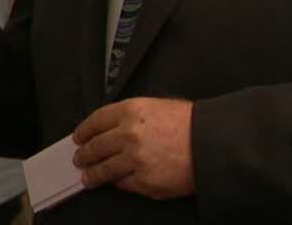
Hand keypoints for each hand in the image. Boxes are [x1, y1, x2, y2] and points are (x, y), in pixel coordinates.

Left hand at [72, 98, 194, 199]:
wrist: (212, 144)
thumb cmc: (190, 124)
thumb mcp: (157, 106)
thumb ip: (131, 116)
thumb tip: (111, 129)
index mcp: (130, 111)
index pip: (96, 121)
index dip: (84, 130)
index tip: (79, 136)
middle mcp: (128, 135)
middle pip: (95, 146)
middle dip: (84, 154)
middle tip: (79, 158)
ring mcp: (135, 160)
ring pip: (104, 169)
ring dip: (93, 174)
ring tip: (88, 177)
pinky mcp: (144, 181)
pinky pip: (123, 183)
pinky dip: (117, 183)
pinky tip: (113, 182)